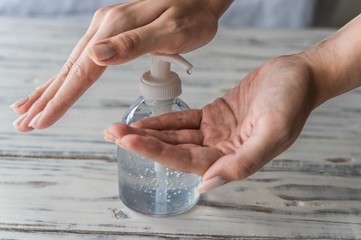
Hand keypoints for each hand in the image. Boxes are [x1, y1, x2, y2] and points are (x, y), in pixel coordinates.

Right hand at [11, 0, 231, 131]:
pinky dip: (66, 78)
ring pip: (71, 66)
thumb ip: (135, 43)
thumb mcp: (171, 30)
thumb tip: (95, 55)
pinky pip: (82, 60)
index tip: (41, 122)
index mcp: (115, 29)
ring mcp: (106, 30)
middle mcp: (104, 28)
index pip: (82, 72)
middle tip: (23, 123)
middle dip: (46, 99)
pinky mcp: (112, 34)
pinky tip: (57, 85)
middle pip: (69, 70)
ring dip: (49, 90)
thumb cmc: (192, 16)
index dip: (61, 100)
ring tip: (27, 108)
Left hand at [105, 54, 316, 192]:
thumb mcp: (272, 132)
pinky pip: (183, 122)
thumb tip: (208, 185)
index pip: (185, 160)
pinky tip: (145, 122)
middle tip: (114, 134)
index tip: (129, 141)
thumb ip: (242, 162)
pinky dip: (164, 122)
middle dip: (143, 143)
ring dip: (149, 133)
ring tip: (121, 129)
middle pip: (174, 150)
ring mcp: (216, 134)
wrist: (297, 76)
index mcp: (232, 159)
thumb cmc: (292, 101)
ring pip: (175, 137)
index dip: (155, 152)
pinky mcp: (214, 116)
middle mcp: (220, 150)